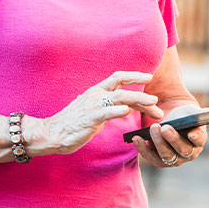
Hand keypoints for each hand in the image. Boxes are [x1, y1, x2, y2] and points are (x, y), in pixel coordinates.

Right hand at [42, 71, 163, 154]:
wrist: (51, 132)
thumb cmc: (72, 123)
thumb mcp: (91, 110)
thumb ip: (106, 106)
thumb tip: (122, 107)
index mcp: (96, 91)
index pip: (117, 77)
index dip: (134, 75)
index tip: (149, 77)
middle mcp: (96, 94)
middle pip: (122, 85)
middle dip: (142, 91)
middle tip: (157, 100)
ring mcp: (93, 105)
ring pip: (120, 97)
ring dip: (139, 100)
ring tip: (152, 104)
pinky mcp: (90, 118)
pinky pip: (106, 112)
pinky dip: (117, 110)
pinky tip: (127, 111)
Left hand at [132, 103, 207, 167]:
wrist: (171, 120)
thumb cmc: (183, 115)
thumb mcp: (190, 112)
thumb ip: (197, 113)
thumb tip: (208, 112)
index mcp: (199, 139)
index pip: (200, 140)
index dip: (196, 137)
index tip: (191, 133)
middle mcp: (189, 153)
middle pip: (182, 149)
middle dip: (172, 138)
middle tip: (164, 127)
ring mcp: (175, 159)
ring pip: (166, 155)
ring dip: (158, 142)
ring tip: (152, 128)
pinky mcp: (161, 161)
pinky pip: (152, 157)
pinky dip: (143, 148)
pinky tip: (137, 138)